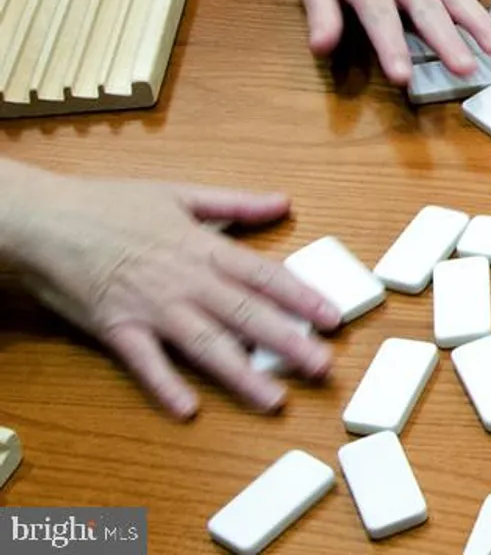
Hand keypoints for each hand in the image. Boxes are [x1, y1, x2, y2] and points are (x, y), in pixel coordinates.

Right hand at [0, 160, 340, 418]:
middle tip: (322, 367)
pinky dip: (164, 385)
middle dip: (287, 341)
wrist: (44, 219)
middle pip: (245, 315)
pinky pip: (145, 362)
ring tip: (274, 399)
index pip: (264, 276)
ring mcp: (151, 307)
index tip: (332, 318)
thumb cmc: (109, 205)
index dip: (301, 297)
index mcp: (204, 248)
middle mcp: (185, 281)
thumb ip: (235, 204)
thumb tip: (283, 201)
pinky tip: (187, 410)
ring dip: (241, 374)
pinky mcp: (116, 328)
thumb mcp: (179, 194)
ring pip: (205, 344)